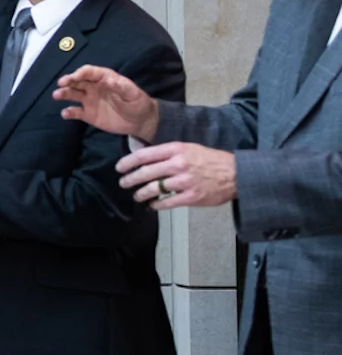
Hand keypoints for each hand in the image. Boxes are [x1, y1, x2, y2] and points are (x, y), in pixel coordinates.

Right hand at [55, 65, 161, 140]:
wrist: (140, 121)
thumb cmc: (138, 103)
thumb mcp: (133, 94)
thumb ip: (121, 87)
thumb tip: (109, 80)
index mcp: (104, 78)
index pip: (89, 72)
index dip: (81, 73)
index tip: (75, 76)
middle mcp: (93, 87)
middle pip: (77, 81)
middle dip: (68, 80)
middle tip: (61, 83)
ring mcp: (89, 100)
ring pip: (73, 94)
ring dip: (64, 93)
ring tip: (56, 95)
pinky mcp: (88, 114)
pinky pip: (75, 112)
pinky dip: (69, 112)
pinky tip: (65, 113)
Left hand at [118, 141, 236, 209]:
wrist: (235, 173)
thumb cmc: (210, 160)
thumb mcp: (188, 148)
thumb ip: (167, 153)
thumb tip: (144, 158)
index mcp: (176, 150)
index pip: (144, 155)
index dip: (128, 162)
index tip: (119, 168)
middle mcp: (178, 164)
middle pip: (146, 172)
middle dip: (130, 179)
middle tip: (123, 183)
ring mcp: (184, 182)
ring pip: (154, 189)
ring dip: (141, 193)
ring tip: (136, 196)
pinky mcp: (191, 197)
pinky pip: (167, 202)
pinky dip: (157, 205)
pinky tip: (152, 205)